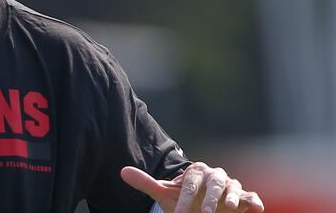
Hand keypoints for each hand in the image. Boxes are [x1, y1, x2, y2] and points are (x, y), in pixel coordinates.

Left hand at [121, 162, 263, 212]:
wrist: (201, 208)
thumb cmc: (184, 200)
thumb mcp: (166, 194)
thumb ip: (146, 183)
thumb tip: (122, 171)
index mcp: (196, 172)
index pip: (190, 183)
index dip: (185, 198)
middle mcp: (215, 176)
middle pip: (215, 183)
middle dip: (210, 198)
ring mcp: (232, 187)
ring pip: (234, 188)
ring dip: (233, 198)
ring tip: (229, 208)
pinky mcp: (245, 198)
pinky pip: (252, 197)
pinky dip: (254, 201)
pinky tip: (257, 208)